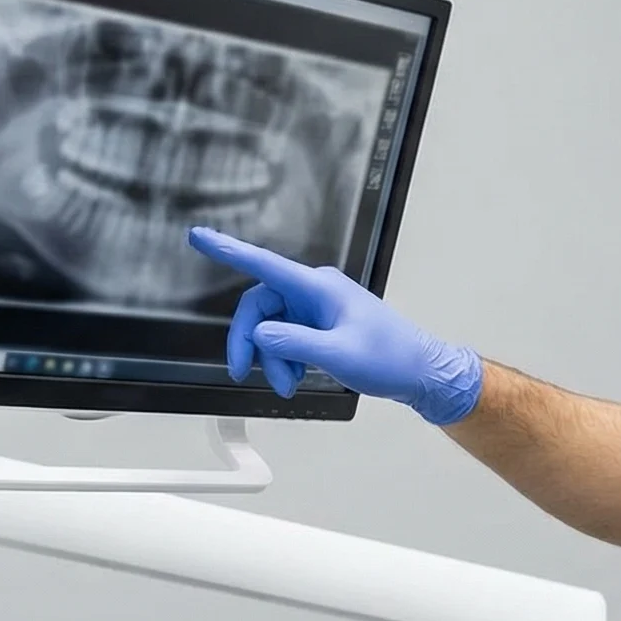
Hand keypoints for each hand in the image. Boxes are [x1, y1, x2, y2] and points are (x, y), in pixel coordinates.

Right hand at [189, 227, 483, 424]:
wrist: (420, 373)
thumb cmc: (391, 359)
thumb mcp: (337, 353)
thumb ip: (293, 343)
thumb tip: (260, 336)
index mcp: (318, 288)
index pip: (264, 265)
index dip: (228, 250)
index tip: (199, 236)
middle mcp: (315, 292)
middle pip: (259, 308)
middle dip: (250, 343)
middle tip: (243, 373)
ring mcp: (318, 309)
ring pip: (271, 328)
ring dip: (271, 359)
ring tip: (288, 384)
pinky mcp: (321, 326)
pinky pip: (287, 338)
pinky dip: (285, 360)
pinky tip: (297, 377)